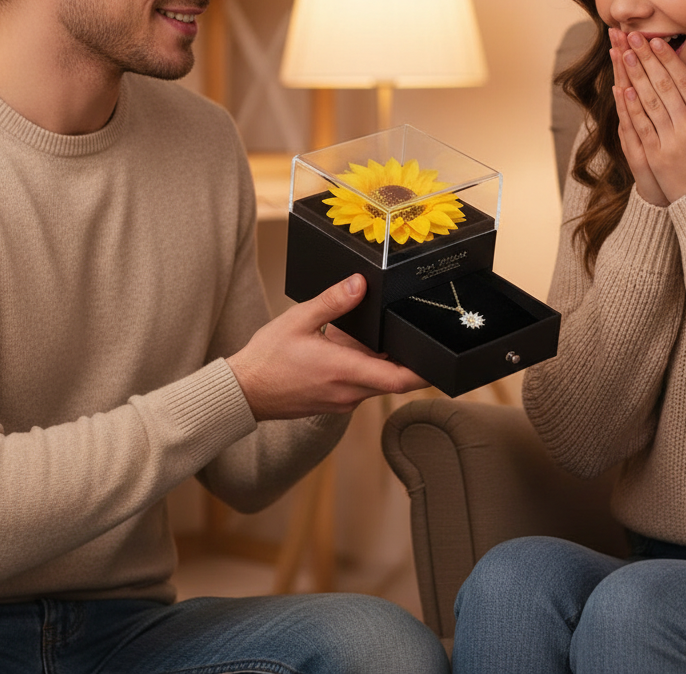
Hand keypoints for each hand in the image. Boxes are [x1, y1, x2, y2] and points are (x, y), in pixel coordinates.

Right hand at [227, 274, 429, 419]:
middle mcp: (348, 392)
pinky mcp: (334, 402)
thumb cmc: (267, 358)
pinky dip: (366, 368)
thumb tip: (360, 284)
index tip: (441, 357)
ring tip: (381, 335)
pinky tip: (354, 348)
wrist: (244, 392)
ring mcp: (342, 401)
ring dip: (384, 363)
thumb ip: (333, 302)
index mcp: (344, 371)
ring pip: (378, 383)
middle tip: (416, 334)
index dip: (425, 370)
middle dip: (408, 360)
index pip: (398, 379)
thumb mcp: (299, 320)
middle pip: (394, 381)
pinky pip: (361, 386)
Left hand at [616, 31, 685, 202]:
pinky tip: (622, 88)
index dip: (669, 59)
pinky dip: (630, 106)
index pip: (685, 81)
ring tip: (622, 54)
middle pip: (663, 86)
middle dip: (646, 59)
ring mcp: (668, 142)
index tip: (657, 41)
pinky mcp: (654, 156)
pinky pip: (639, 126)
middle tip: (632, 37)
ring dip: (634, 76)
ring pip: (648, 102)